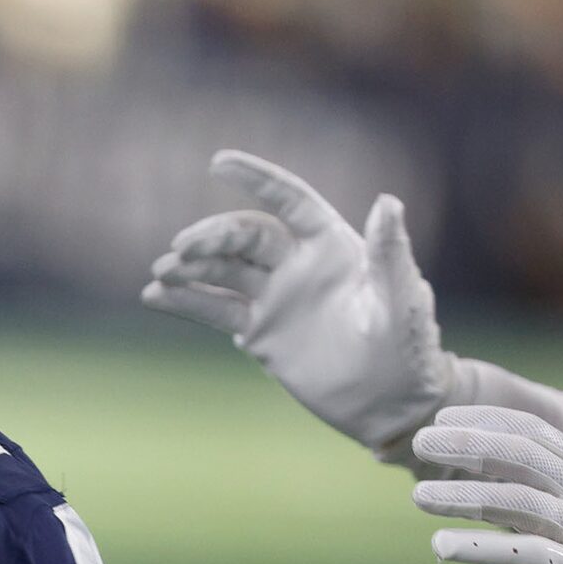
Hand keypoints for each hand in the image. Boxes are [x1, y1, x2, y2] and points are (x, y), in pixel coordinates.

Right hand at [141, 151, 449, 450]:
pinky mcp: (258, 331)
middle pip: (244, 237)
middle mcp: (298, 264)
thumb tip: (387, 201)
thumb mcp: (402, 300)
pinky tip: (154, 297)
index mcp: (333, 245)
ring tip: (161, 274)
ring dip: (190, 268)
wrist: (388, 401)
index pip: (288, 200)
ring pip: (223, 271)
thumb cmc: (408, 347)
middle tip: (181, 250)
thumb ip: (390, 253)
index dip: (255, 180)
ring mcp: (275, 297)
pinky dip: (183, 302)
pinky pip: (214, 310)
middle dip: (211, 238)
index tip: (217, 162)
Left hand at [412, 406, 562, 563]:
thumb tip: (503, 478)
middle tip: (420, 441)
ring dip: (461, 496)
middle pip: (519, 458)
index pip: (533, 434)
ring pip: (513, 502)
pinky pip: (519, 554)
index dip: (487, 421)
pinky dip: (476, 549)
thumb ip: (557, 490)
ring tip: (417, 496)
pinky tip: (440, 545)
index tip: (444, 416)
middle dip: (467, 445)